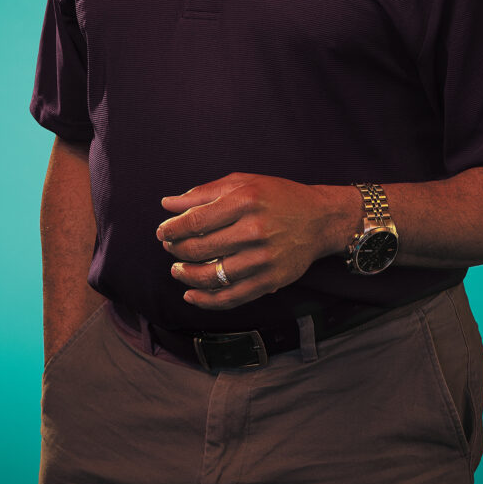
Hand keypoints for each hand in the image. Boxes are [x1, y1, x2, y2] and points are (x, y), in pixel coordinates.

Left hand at [156, 173, 359, 309]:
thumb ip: (204, 193)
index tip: (163, 232)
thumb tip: (168, 204)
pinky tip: (191, 295)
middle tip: (170, 248)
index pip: (196, 220)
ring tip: (177, 269)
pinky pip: (230, 297)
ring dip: (186, 276)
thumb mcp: (243, 183)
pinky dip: (206, 300)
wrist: (319, 219)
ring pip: (211, 276)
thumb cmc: (278, 197)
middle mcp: (255, 230)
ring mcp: (263, 259)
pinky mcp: (270, 281)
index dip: (173, 229)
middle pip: (200, 249)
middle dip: (176, 250)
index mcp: (246, 201)